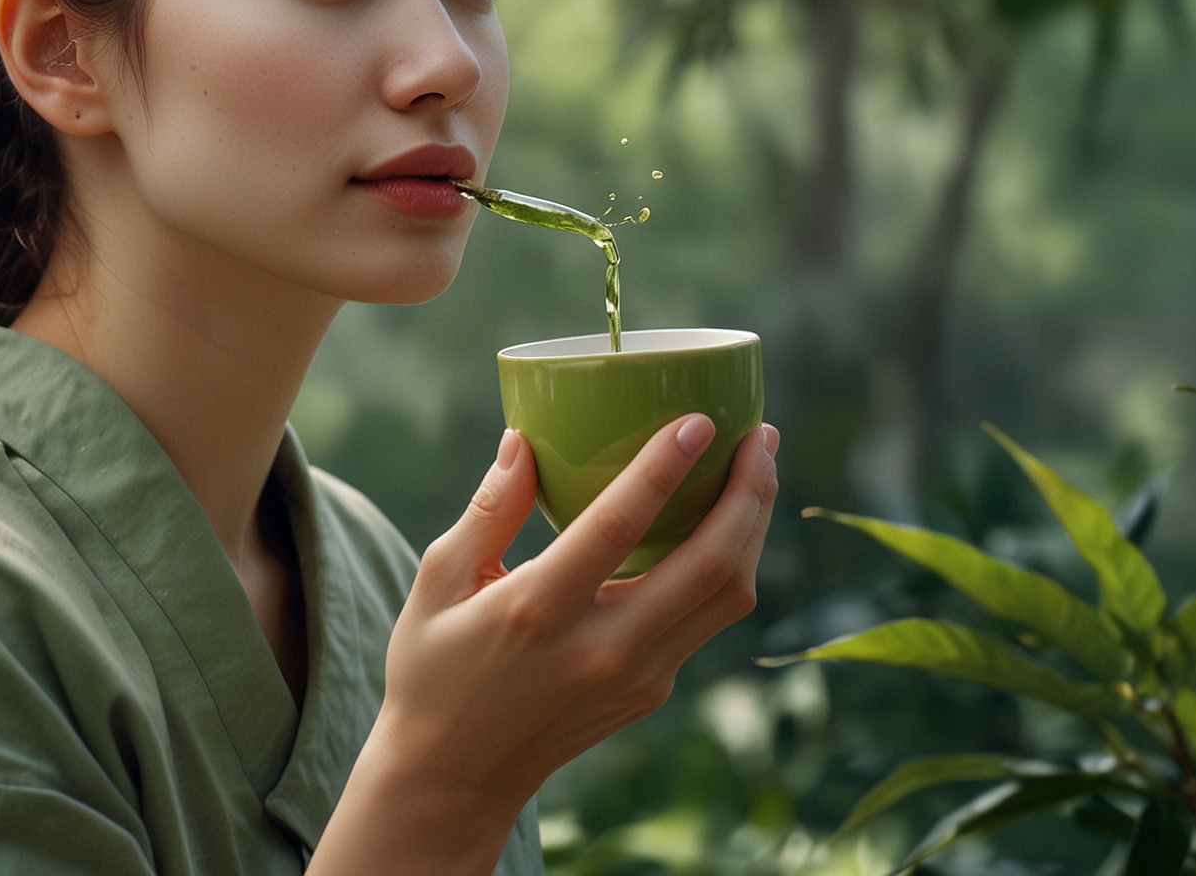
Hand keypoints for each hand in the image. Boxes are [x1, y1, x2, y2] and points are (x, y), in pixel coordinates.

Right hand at [313, 414, 778, 874]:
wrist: (454, 775)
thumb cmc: (434, 667)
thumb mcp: (439, 580)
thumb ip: (488, 509)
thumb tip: (524, 440)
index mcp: (538, 610)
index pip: (618, 527)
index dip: (664, 468)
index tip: (700, 420)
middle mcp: (601, 648)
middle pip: (709, 564)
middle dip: (748, 492)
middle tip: (761, 432)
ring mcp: (638, 677)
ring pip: (728, 595)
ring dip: (753, 526)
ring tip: (759, 467)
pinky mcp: (652, 691)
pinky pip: (709, 618)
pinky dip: (730, 563)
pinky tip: (728, 521)